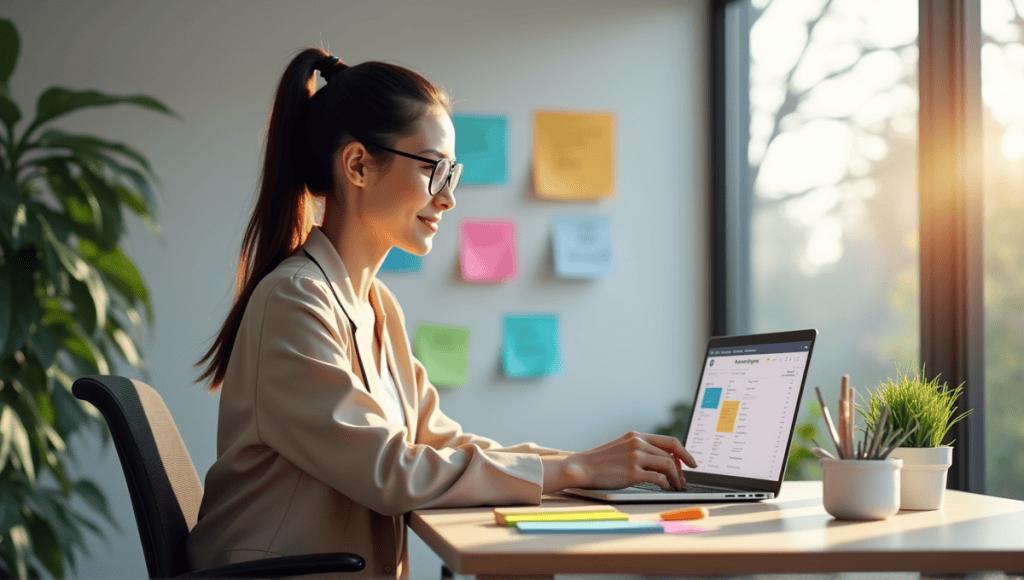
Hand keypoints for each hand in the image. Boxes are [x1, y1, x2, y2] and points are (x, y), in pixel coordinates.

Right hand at [542, 431, 697, 493]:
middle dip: (681, 470)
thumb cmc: (601, 461)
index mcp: (636, 436)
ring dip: (675, 479)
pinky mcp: (633, 473)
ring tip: (676, 486)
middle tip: (683, 481)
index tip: (691, 462)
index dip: (684, 452)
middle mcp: (638, 444)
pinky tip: (664, 488)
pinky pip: (658, 479)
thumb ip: (641, 450)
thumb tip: (664, 461)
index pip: (670, 441)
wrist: (581, 467)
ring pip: (668, 466)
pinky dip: (665, 485)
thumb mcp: (622, 447)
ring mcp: (635, 457)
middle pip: (671, 455)